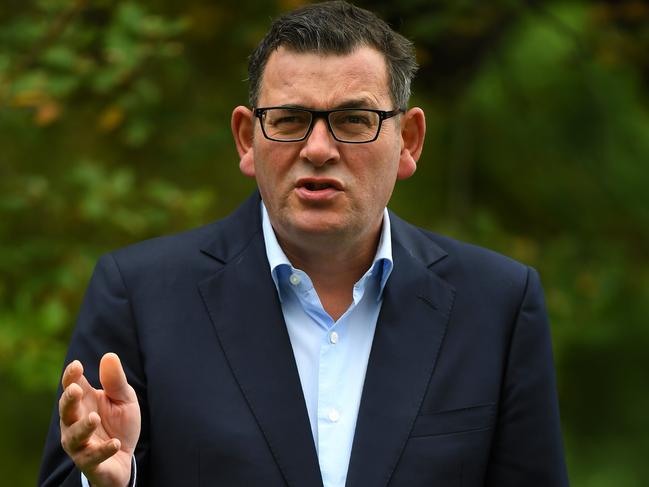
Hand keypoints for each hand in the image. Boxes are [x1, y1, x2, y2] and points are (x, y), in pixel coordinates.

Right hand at [59, 353, 140, 486]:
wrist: (124, 457)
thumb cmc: (119, 423)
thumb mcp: (123, 399)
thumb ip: (115, 381)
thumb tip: (109, 356)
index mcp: (84, 402)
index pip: (72, 386)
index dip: (71, 376)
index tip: (76, 365)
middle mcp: (75, 422)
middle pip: (66, 410)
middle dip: (69, 400)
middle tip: (76, 389)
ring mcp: (80, 444)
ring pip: (74, 436)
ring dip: (83, 427)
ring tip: (94, 417)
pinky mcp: (90, 462)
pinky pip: (93, 457)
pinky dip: (103, 450)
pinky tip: (115, 443)